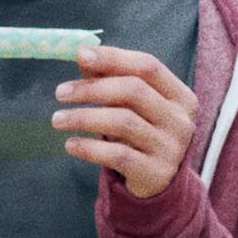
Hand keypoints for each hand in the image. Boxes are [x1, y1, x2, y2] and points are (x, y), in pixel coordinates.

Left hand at [53, 46, 198, 198]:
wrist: (161, 183)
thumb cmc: (142, 134)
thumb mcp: (133, 107)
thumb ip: (112, 79)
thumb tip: (83, 54)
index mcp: (180, 96)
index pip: (148, 66)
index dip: (114, 57)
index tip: (80, 55)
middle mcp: (180, 120)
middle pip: (134, 91)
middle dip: (92, 88)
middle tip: (60, 92)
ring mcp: (171, 148)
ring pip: (123, 122)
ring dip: (84, 118)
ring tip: (57, 120)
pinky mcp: (155, 173)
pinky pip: (117, 155)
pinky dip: (89, 148)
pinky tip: (70, 145)